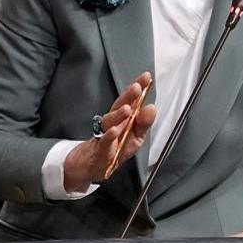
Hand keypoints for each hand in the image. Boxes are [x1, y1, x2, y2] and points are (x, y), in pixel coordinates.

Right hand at [63, 72, 156, 191]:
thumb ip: (144, 123)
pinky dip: (108, 136)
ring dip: (118, 115)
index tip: (146, 77)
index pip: (130, 100)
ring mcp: (103, 135)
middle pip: (119, 106)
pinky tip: (114, 130)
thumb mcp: (135, 137)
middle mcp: (112, 123)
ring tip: (127, 109)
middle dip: (128, 96)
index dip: (138, 88)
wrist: (91, 166)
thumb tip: (152, 107)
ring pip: (110, 122)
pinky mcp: (99, 150)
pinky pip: (103, 142)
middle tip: (137, 87)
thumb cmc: (114, 150)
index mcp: (122, 118)